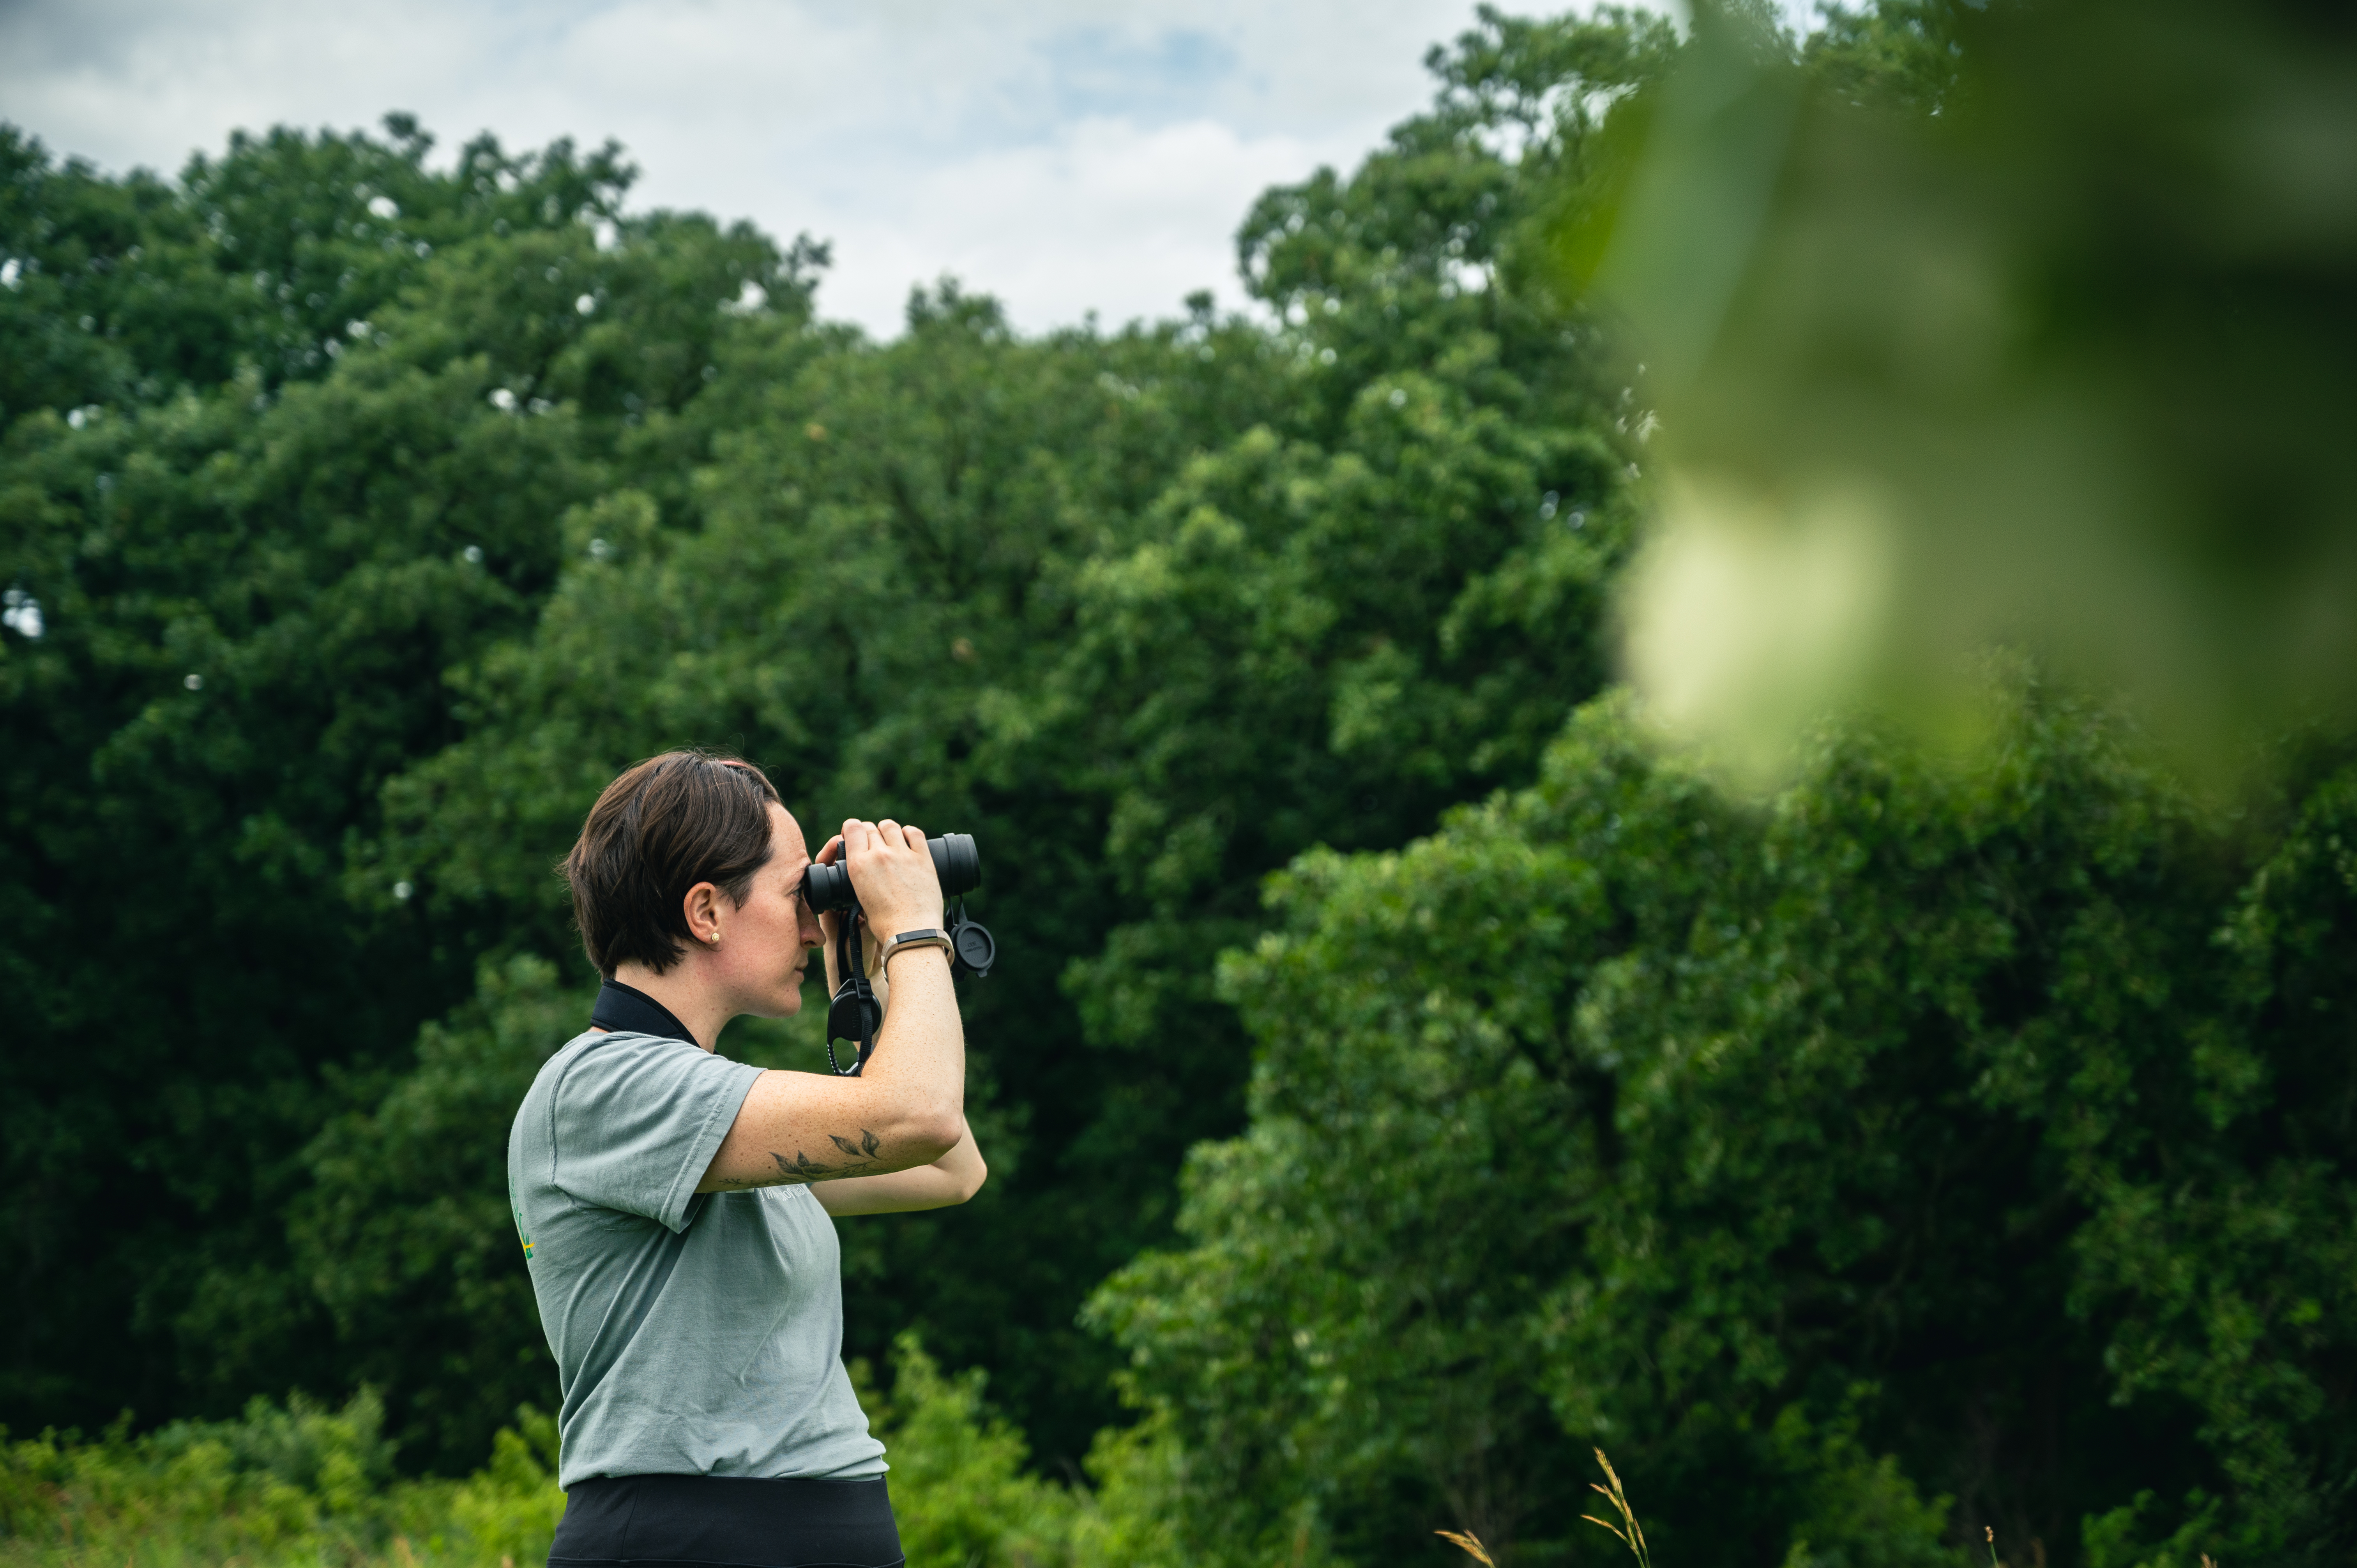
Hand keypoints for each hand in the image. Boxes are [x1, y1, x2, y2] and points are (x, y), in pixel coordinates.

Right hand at [840, 818, 943, 937]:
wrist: (911, 933)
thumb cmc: (885, 923)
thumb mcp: (860, 897)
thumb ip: (862, 876)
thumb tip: (868, 867)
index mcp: (858, 865)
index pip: (852, 828)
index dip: (853, 827)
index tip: (855, 832)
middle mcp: (879, 855)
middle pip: (871, 828)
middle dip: (870, 832)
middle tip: (874, 842)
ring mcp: (902, 855)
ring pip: (891, 827)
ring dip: (888, 830)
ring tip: (890, 839)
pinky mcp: (923, 858)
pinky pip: (915, 833)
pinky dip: (909, 833)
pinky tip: (908, 838)